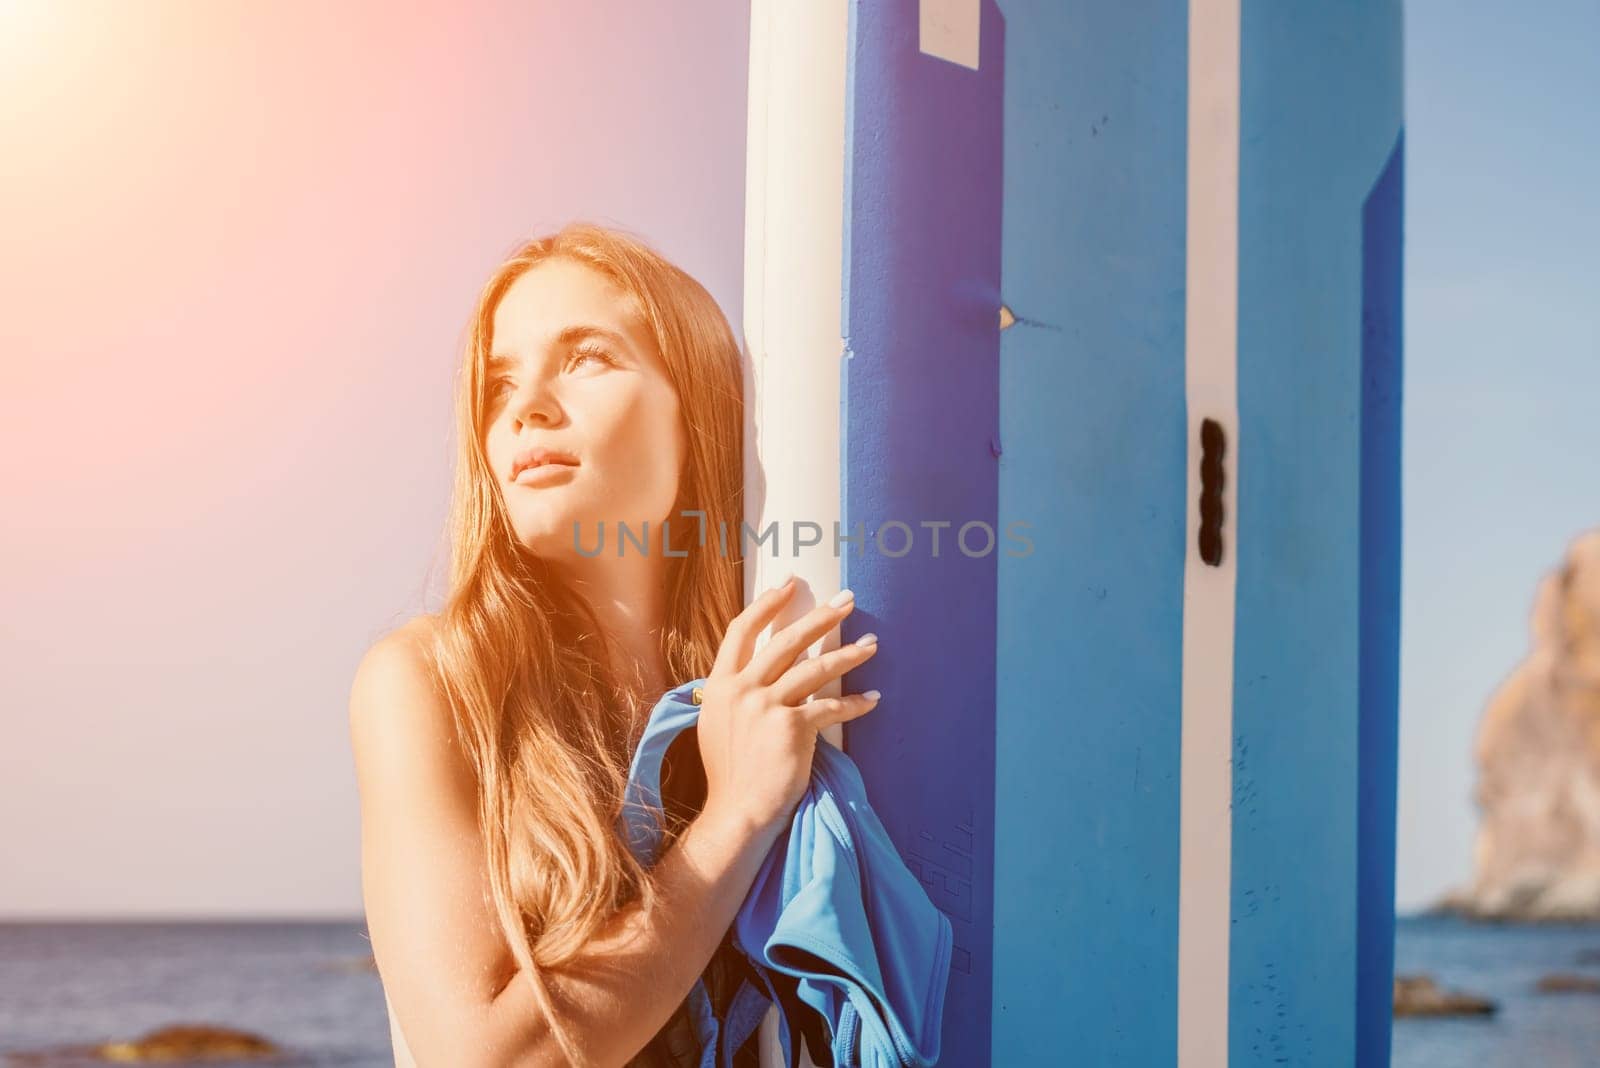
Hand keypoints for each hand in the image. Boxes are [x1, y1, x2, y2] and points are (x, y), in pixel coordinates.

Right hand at [695, 576, 881, 837]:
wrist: (737, 812)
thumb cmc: (730, 774)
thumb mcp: (716, 725)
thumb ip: (730, 695)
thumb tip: (750, 673)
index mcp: (720, 685)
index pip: (741, 631)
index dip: (767, 604)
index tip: (789, 584)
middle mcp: (741, 690)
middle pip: (786, 641)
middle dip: (820, 617)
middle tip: (846, 600)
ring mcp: (766, 707)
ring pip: (815, 668)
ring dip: (848, 654)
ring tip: (872, 644)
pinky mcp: (792, 727)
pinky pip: (831, 707)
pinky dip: (855, 703)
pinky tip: (872, 698)